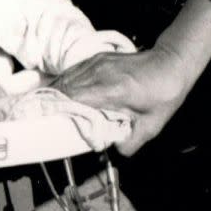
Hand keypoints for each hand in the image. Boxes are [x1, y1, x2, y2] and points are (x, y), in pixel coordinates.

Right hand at [47, 46, 199, 155]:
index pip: (72, 97)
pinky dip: (65, 83)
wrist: (172, 62)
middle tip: (37, 120)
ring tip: (45, 110)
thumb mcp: (151, 125)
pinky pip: (75, 71)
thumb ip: (129, 143)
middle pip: (64, 88)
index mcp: (112, 90)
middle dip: (49, 104)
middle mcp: (100, 72)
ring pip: (67, 78)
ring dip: (55, 93)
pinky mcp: (99, 57)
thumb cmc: (164, 94)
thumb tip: (112, 153)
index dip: (54, 109)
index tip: (41, 122)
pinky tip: (61, 95)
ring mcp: (98, 62)